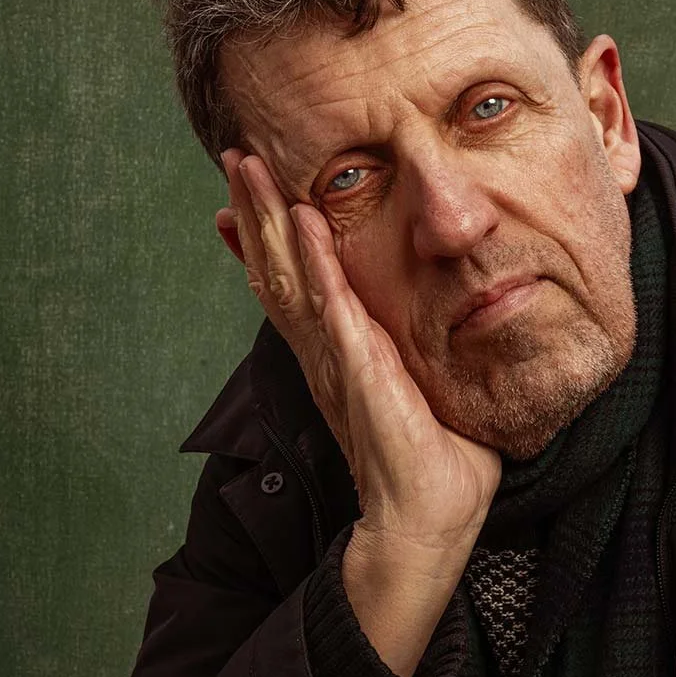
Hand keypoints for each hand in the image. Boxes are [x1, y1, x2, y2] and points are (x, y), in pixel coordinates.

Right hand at [218, 150, 499, 551]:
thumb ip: (414, 358)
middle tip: (234, 154)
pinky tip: (302, 221)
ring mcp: (336, 360)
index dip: (264, 238)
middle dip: (254, 210)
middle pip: (275, 268)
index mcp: (335, 356)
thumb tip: (441, 329)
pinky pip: (332, 306)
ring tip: (248, 167)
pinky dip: (316, 262)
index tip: (245, 193)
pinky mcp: (360, 371)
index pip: (290, 285)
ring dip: (267, 220)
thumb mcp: (420, 392)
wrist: (427, 522)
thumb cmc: (434, 465)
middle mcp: (324, 353)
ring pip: (288, 276)